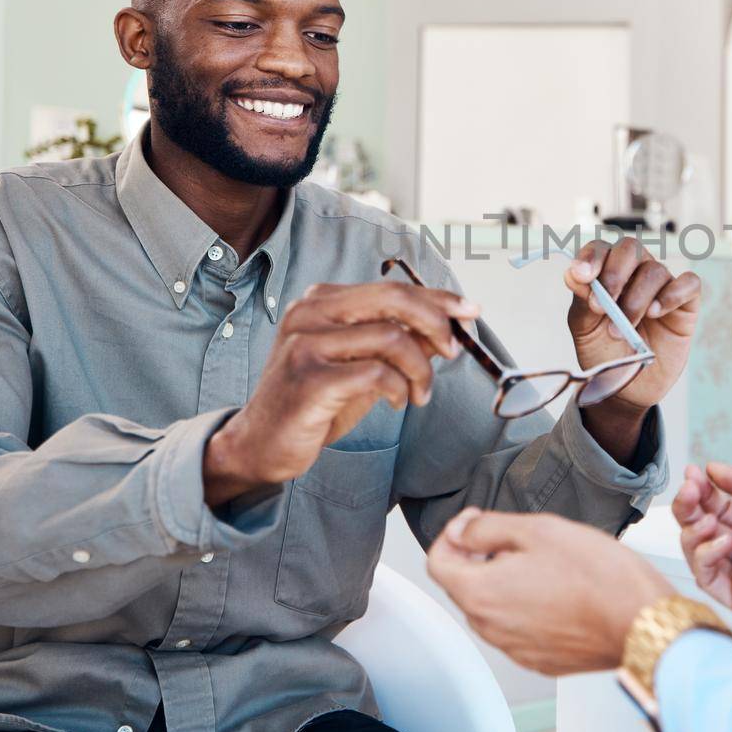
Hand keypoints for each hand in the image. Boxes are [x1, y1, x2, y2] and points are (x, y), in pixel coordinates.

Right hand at [203, 281, 477, 505]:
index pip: (392, 287)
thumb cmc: (314, 402)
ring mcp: (305, 344)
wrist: (261, 444)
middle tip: (454, 352)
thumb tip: (449, 329)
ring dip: (421, 370)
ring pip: (391, 338)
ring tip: (419, 394)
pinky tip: (396, 403)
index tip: (470, 311)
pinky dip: (399, 388)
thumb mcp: (362, 364)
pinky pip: (376, 374)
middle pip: (393, 299)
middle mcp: (309, 313)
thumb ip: (399, 343)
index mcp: (321, 301)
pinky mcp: (309, 379)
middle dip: (436, 323)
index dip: (438, 298)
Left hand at [426, 509, 673, 675]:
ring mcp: (514, 648)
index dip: (453, 533)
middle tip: (517, 538)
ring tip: (545, 563)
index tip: (475, 522)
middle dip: (480, 557)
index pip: (437, 561)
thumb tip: (462, 530)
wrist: (642, 622)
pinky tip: (559, 591)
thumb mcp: (539, 529)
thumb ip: (488, 528)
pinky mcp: (539, 659)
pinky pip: (518, 628)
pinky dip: (527, 607)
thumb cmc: (599, 577)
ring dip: (505, 582)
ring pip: (493, 607)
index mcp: (480, 593)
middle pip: (464, 585)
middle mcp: (490, 627)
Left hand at [563, 238, 700, 447]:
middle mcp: (635, 274)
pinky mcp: (685, 304)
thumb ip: (582, 301)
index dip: (592, 257)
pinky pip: (689, 283)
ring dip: (636, 299)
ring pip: (655, 271)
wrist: (626, 388)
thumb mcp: (585, 330)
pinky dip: (673, 294)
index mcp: (607, 273)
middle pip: (631, 249)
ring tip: (625, 328)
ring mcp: (662, 287)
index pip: (601, 249)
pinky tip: (656, 313)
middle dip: (615, 273)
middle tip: (604, 305)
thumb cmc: (604, 353)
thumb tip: (572, 274)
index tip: (582, 276)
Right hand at [673, 462, 731, 659]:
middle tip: (688, 491)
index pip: (717, 508)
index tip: (692, 475)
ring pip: (698, 553)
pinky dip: (706, 556)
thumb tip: (713, 469)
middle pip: (701, 529)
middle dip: (690, 508)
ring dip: (694, 532)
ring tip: (707, 518)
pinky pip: (707, 578)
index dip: (702, 492)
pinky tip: (723, 541)